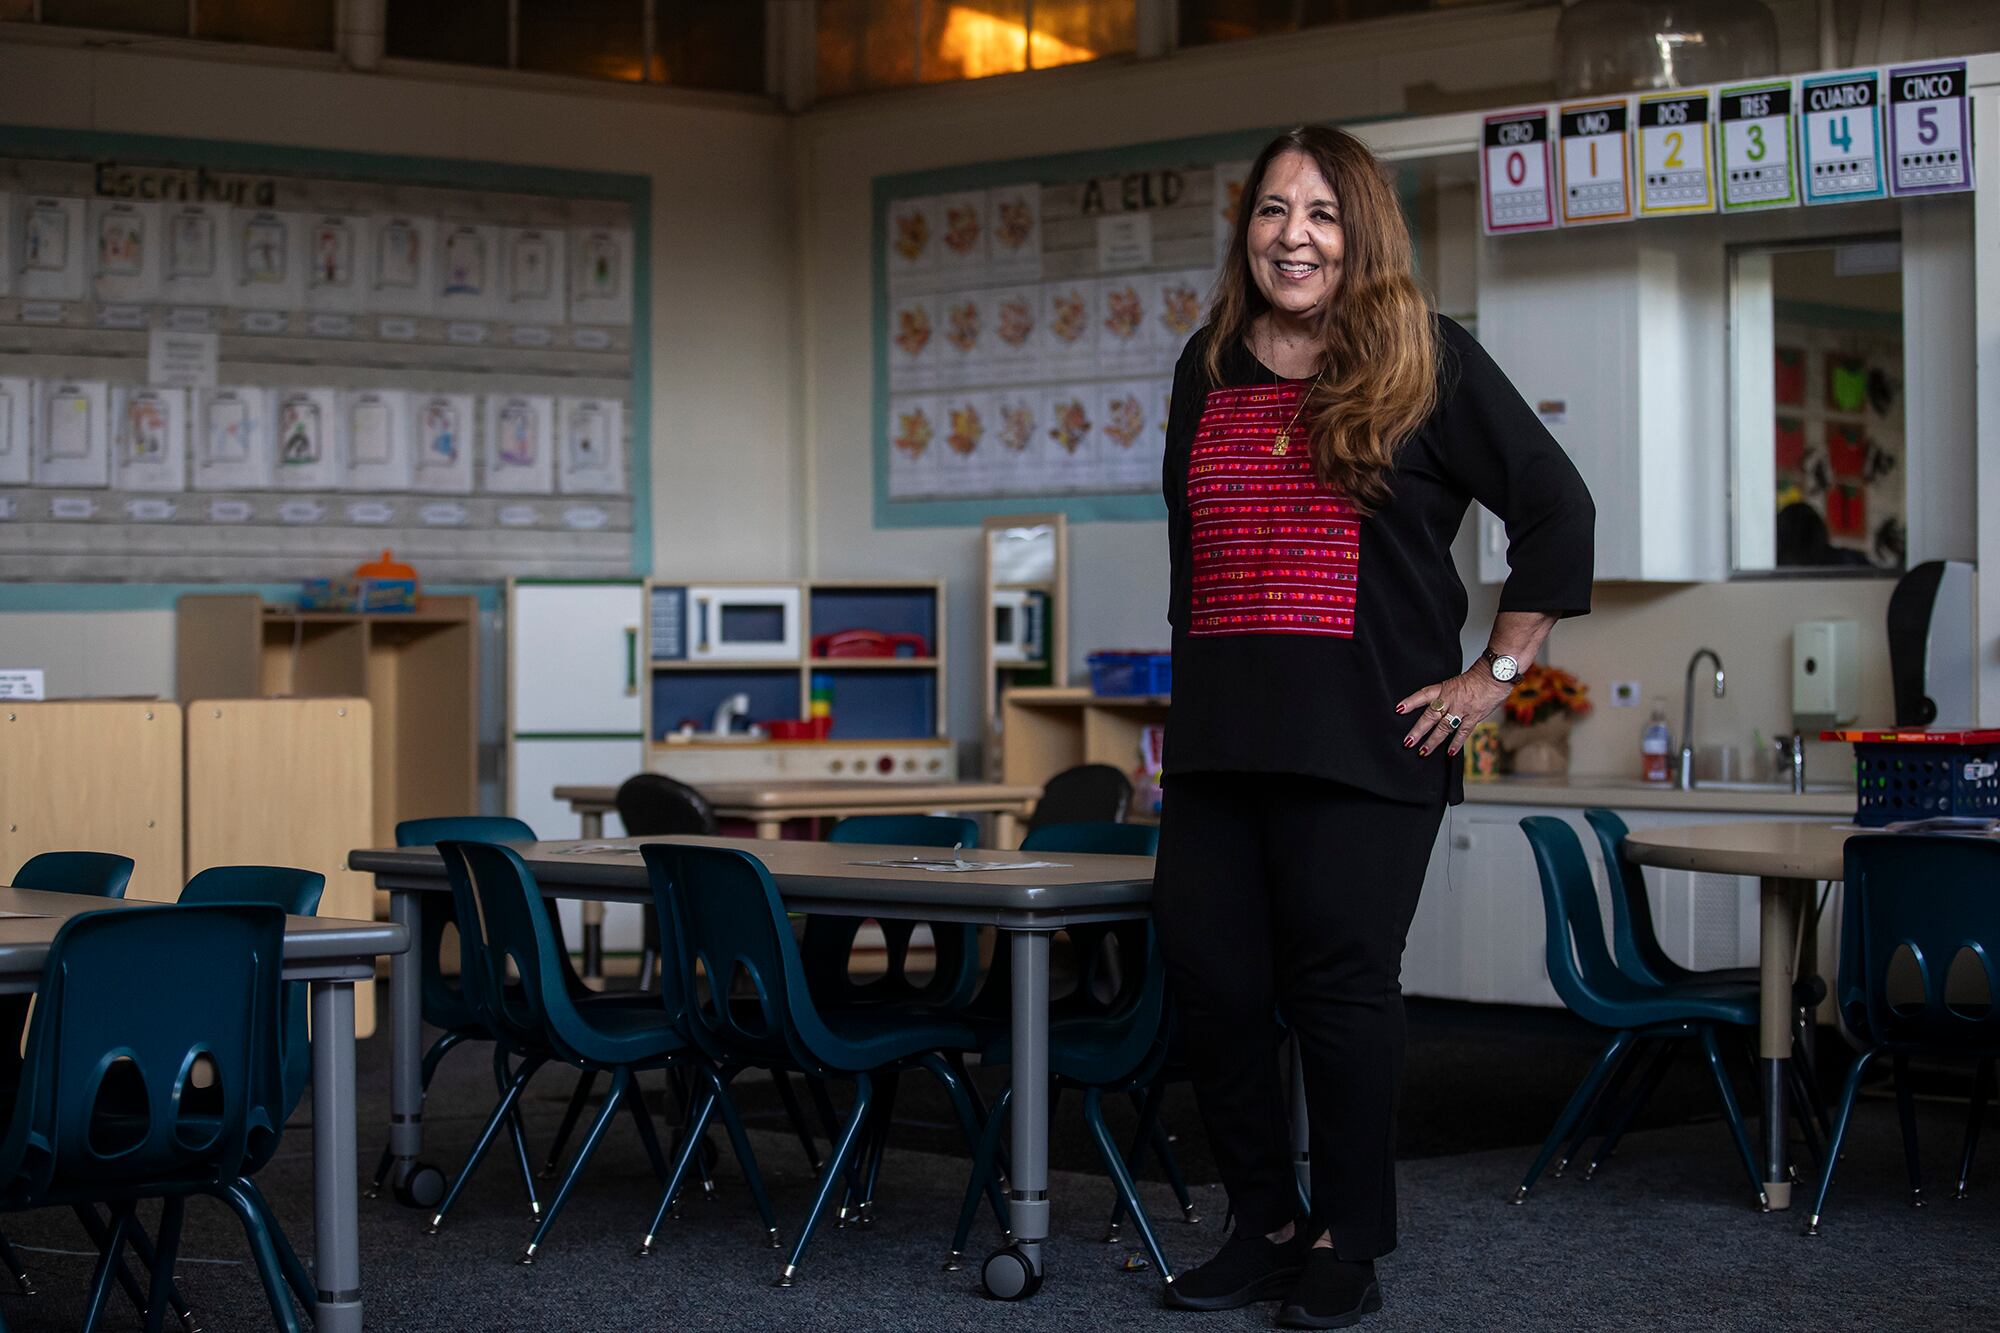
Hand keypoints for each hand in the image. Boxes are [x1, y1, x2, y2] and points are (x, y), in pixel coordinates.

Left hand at [1395, 668, 1511, 757]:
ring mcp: (1462, 710)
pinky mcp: (1474, 717)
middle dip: (1418, 730)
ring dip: (1433, 741)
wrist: (1496, 675)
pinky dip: (1456, 744)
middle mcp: (1451, 699)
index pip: (1424, 694)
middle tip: (1408, 742)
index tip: (1399, 709)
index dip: (1411, 702)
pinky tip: (1449, 753)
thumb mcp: (1456, 682)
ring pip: (1444, 727)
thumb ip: (1446, 695)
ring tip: (1423, 752)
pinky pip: (1463, 733)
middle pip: (1430, 716)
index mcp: (1444, 688)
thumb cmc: (1478, 677)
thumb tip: (1437, 707)